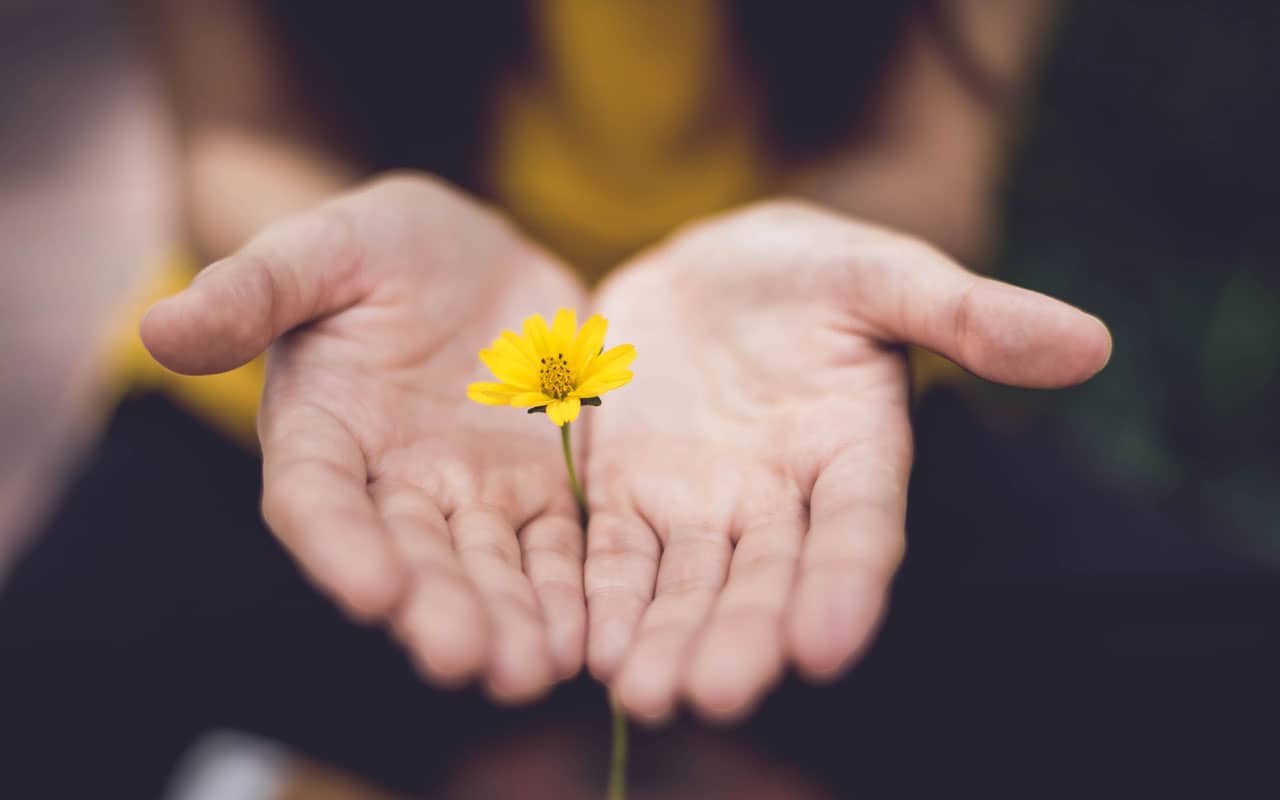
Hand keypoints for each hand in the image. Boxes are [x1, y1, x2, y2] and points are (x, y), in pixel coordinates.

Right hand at [141, 174, 586, 701]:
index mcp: (323, 431)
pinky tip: (588, 637)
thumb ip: (253, 290)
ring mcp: (470, 491)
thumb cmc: (377, 246)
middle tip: (467, 660)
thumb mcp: (320, 249)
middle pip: (411, 556)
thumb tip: (159, 327)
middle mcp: (392, 482)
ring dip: (509, 620)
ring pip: (488, 567)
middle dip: (438, 608)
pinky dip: (569, 591)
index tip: (372, 592)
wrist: (470, 254)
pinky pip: (557, 546)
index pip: (318, 500)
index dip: (340, 546)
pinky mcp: (540, 487)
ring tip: (533, 671)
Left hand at [583, 200, 1111, 722]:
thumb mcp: (880, 274)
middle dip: (742, 637)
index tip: (827, 646)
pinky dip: (602, 599)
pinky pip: (613, 555)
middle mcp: (780, 499)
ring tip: (644, 694)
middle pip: (765, 579)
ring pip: (686, 584)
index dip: (846, 586)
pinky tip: (587, 647)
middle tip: (715, 693)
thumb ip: (967, 313)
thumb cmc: (807, 270)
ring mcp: (701, 505)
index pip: (858, 530)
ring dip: (666, 639)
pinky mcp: (628, 496)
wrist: (705, 270)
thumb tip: (1090, 343)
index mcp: (854, 452)